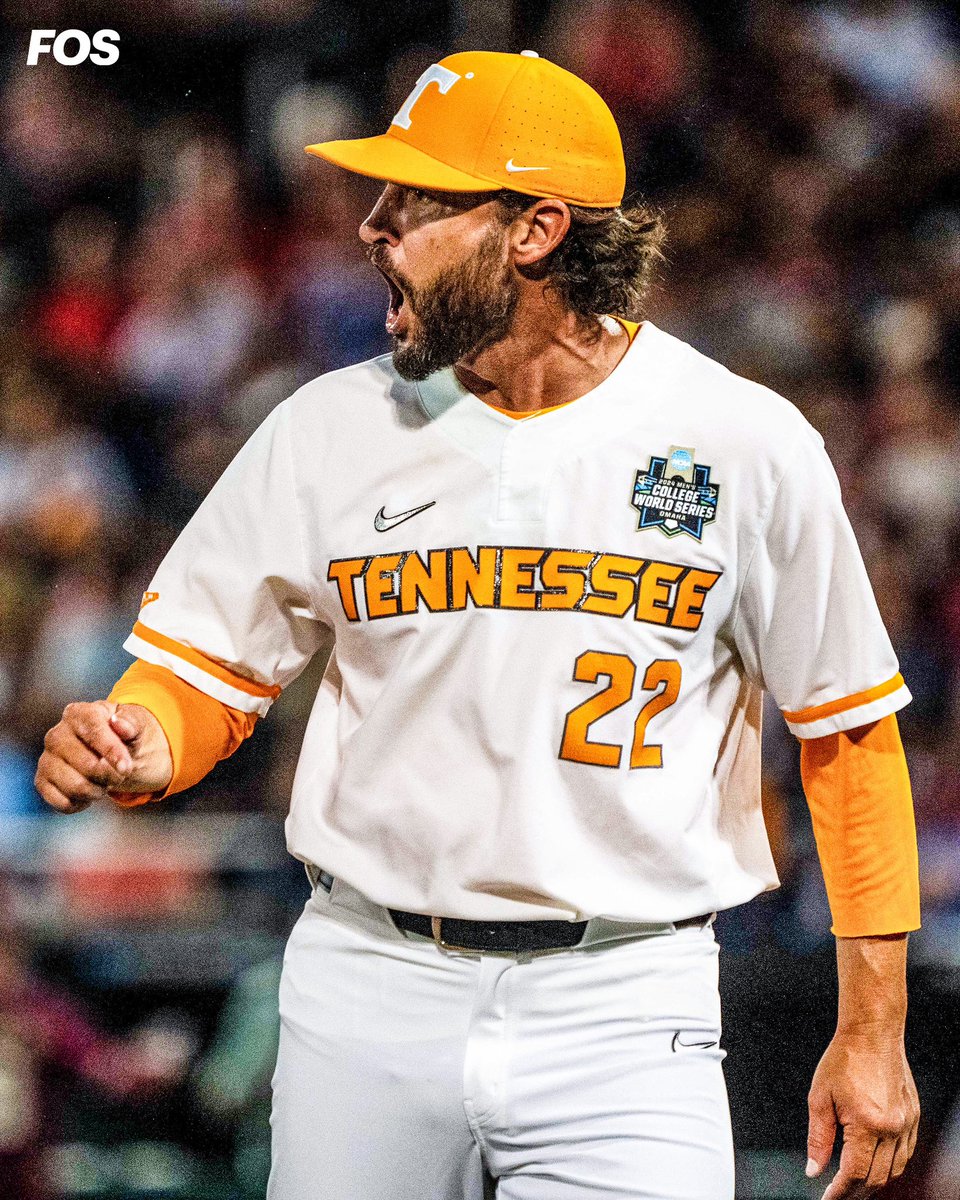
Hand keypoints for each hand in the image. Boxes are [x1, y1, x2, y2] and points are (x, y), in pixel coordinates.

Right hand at [35, 701, 172, 811]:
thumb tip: (119, 723)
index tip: (127, 767)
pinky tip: (89, 790)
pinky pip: (63, 803)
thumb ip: (131, 723)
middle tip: (120, 774)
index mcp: (78, 714)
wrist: (109, 752)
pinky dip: (82, 803)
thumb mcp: (136, 726)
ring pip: (75, 787)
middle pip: (88, 765)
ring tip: (104, 781)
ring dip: (98, 791)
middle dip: (111, 775)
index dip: (112, 751)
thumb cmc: (124, 736)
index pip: (94, 731)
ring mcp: (46, 759)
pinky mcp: (42, 782)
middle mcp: (56, 735)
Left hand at [806, 1027, 919, 1197]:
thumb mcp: (820, 1097)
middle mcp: (892, 1127)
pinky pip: (906, 1153)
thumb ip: (818, 1138)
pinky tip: (876, 1165)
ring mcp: (907, 1123)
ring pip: (895, 1169)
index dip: (839, 1192)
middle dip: (856, 1193)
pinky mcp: (913, 1116)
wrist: (872, 1033)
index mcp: (867, 1123)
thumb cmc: (844, 1059)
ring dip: (876, 1182)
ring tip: (855, 1186)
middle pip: (877, 1178)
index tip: (827, 1199)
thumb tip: (814, 1170)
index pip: (854, 1174)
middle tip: (838, 1196)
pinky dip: (891, 1165)